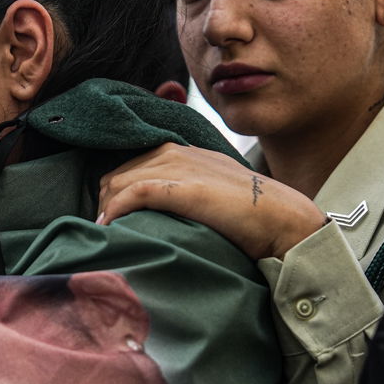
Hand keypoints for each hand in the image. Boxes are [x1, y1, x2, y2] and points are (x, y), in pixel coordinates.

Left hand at [96, 143, 326, 260]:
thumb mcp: (211, 189)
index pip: (128, 165)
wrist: (280, 216)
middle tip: (104, 230)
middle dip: (103, 202)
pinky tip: (109, 226)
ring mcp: (179, 168)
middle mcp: (174, 153)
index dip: (113, 192)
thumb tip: (159, 212)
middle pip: (116, 173)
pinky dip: (115, 210)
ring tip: (105, 232)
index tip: (109, 217)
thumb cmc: (248, 211)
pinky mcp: (184, 188)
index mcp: (180, 151)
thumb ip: (185, 190)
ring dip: (105, 209)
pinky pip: (134, 192)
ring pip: (119, 181)